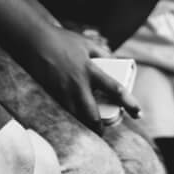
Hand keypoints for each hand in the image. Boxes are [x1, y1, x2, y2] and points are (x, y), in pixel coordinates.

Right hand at [18, 27, 141, 129]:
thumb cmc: (63, 41)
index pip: (116, 90)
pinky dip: (70, 117)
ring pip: (76, 118)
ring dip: (83, 126)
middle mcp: (78, 85)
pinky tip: (73, 119)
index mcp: (91, 71)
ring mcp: (63, 93)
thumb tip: (117, 63)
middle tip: (102, 131)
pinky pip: (64, 112)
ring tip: (87, 128)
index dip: (129, 104)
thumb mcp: (88, 44)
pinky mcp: (52, 96)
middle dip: (99, 128)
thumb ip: (104, 55)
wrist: (36, 42)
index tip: (138, 114)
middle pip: (92, 116)